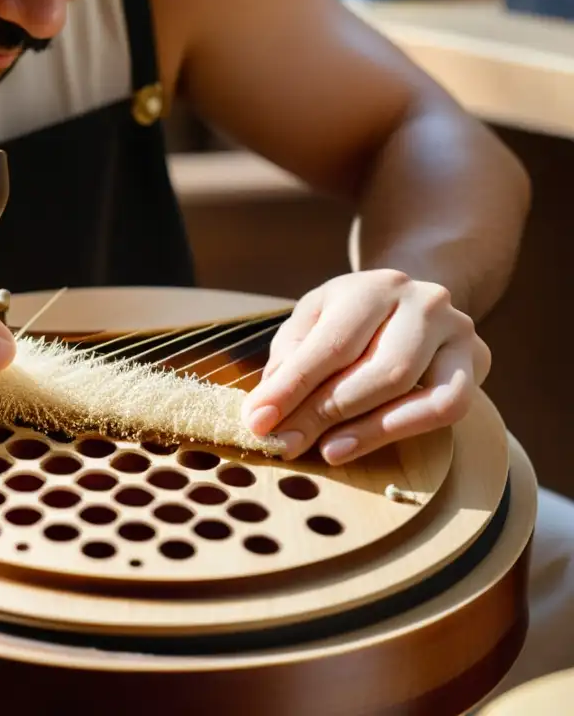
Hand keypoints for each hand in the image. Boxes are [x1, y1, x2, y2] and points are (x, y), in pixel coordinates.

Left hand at [239, 269, 490, 464]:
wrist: (413, 304)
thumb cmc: (350, 321)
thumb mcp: (313, 325)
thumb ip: (289, 362)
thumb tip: (264, 413)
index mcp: (373, 287)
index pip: (330, 344)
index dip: (291, 387)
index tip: (258, 421)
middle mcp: (422, 301)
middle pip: (372, 369)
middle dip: (321, 413)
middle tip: (284, 443)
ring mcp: (456, 330)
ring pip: (408, 387)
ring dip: (359, 427)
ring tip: (322, 449)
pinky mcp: (476, 362)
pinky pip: (445, 406)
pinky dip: (397, 430)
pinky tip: (354, 445)